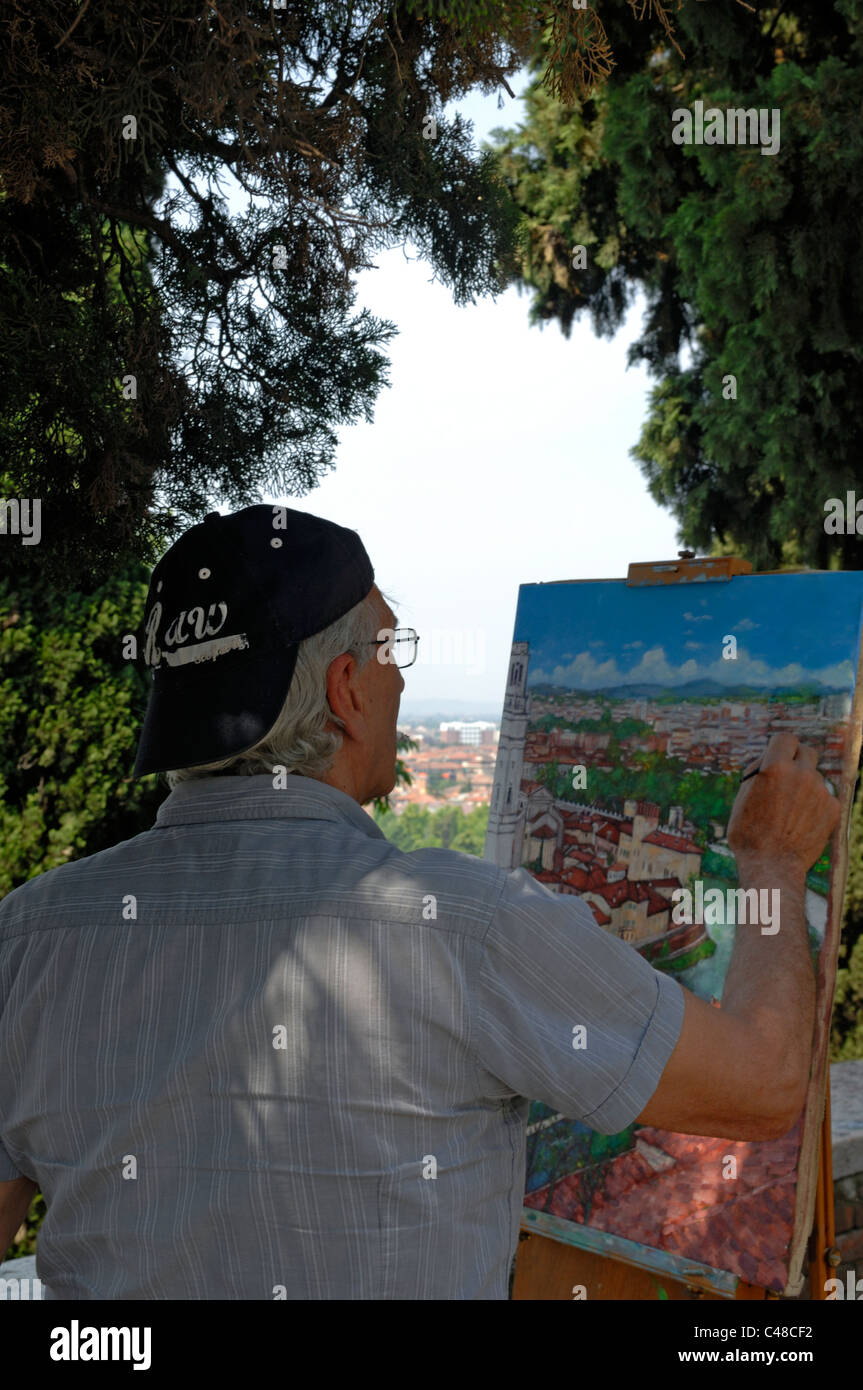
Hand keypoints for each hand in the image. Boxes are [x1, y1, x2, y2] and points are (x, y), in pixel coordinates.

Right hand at [727, 731, 840, 874]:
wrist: (772, 866)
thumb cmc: (749, 833)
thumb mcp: (743, 797)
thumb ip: (759, 774)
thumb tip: (770, 761)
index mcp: (775, 767)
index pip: (785, 738)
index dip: (780, 746)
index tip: (778, 755)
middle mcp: (801, 774)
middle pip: (807, 751)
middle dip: (798, 759)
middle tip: (788, 775)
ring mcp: (820, 791)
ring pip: (815, 778)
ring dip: (805, 786)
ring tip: (790, 811)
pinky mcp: (832, 808)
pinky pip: (825, 798)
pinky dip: (815, 806)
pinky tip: (802, 823)